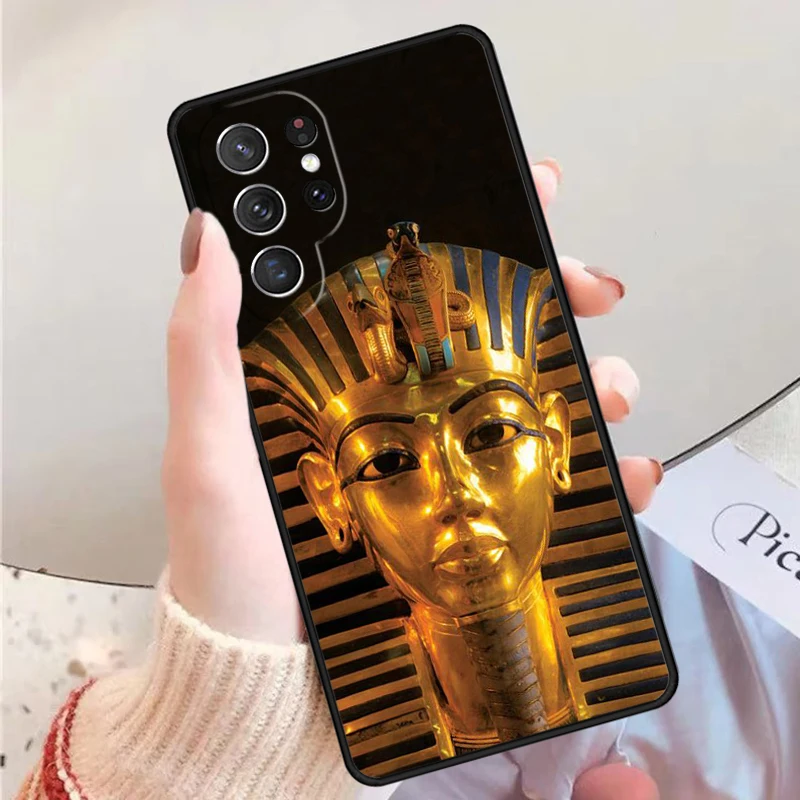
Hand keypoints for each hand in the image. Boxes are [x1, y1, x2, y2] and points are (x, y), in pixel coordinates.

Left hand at [161, 159, 662, 646]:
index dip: (476, 240)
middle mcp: (406, 417)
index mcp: (349, 386)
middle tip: (588, 291)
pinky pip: (555, 489)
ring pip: (540, 403)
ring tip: (607, 386)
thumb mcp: (208, 453)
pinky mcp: (478, 530)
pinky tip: (622, 469)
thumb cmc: (233, 572)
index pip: (416, 292)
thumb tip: (210, 237)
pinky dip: (602, 474)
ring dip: (591, 379)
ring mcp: (448, 472)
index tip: (528, 202)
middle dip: (555, 301)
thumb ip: (204, 349)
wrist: (268, 683)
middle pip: (496, 337)